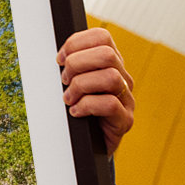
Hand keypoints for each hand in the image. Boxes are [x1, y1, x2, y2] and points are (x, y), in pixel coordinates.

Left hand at [57, 27, 134, 154]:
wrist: (87, 147)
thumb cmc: (76, 111)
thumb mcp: (71, 84)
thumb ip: (70, 67)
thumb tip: (57, 56)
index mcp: (110, 64)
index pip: (101, 37)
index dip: (76, 43)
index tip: (59, 59)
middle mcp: (123, 78)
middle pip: (106, 54)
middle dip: (77, 64)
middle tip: (64, 81)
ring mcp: (127, 99)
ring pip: (110, 77)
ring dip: (81, 86)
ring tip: (68, 99)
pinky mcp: (125, 120)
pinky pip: (110, 104)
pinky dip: (86, 106)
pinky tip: (75, 112)